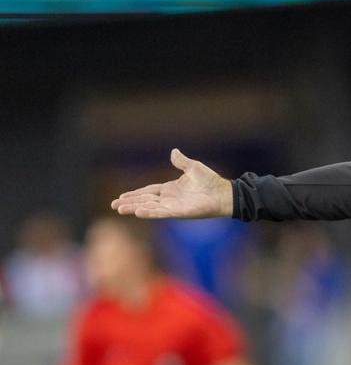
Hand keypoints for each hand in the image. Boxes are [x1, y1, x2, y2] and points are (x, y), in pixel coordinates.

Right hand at [111, 149, 233, 218]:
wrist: (223, 192)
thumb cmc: (210, 181)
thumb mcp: (193, 167)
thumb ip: (181, 161)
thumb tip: (173, 151)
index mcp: (170, 189)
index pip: (148, 192)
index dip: (135, 194)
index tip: (121, 197)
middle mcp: (169, 199)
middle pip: (144, 200)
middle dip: (129, 203)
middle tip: (113, 206)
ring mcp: (172, 207)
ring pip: (148, 207)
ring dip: (134, 208)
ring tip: (119, 209)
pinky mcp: (178, 212)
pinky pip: (160, 213)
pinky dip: (149, 212)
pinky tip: (137, 212)